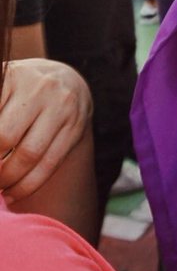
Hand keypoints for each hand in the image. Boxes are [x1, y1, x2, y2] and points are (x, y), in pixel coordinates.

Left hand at [0, 59, 92, 202]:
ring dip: (7, 180)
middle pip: (6, 138)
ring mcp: (62, 108)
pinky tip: (13, 193)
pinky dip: (27, 185)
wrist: (67, 82)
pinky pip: (49, 164)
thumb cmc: (22, 89)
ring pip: (29, 155)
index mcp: (16, 76)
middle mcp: (41, 88)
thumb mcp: (4, 87)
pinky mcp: (75, 128)